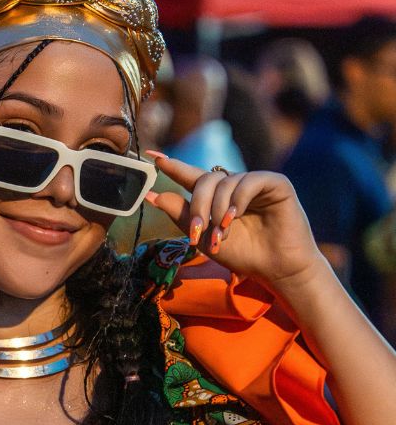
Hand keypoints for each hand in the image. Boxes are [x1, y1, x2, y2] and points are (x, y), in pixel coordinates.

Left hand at [144, 153, 329, 304]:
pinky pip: (248, 181)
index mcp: (216, 197)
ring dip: (217, 210)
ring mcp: (254, 182)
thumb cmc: (242, 254)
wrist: (274, 268)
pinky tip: (234, 217)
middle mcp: (234, 186)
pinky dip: (237, 200)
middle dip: (197, 206)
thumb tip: (152, 196)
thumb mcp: (203, 236)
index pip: (191, 175)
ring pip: (224, 182)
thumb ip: (180, 215)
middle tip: (196, 231)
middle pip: (205, 180)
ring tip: (220, 234)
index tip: (150, 155)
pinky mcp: (275, 183)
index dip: (172, 166)